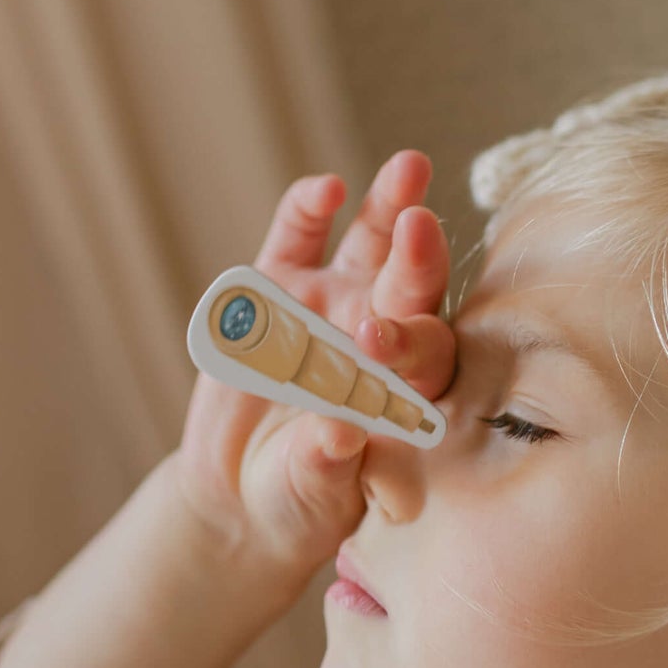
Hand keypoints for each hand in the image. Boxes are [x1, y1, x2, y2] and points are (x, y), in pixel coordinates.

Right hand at [176, 150, 456, 584]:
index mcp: (408, 385)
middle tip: (420, 224)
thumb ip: (326, 464)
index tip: (380, 340)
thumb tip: (339, 434)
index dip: (407, 342)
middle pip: (411, 287)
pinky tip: (326, 190)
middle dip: (418, 256)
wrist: (243, 494)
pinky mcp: (278, 287)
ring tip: (410, 167)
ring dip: (390, 205)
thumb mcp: (312, 492)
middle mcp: (380, 332)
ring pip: (370, 245)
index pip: (424, 354)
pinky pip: (298, 238)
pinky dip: (309, 211)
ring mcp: (332, 302)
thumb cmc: (300, 500)